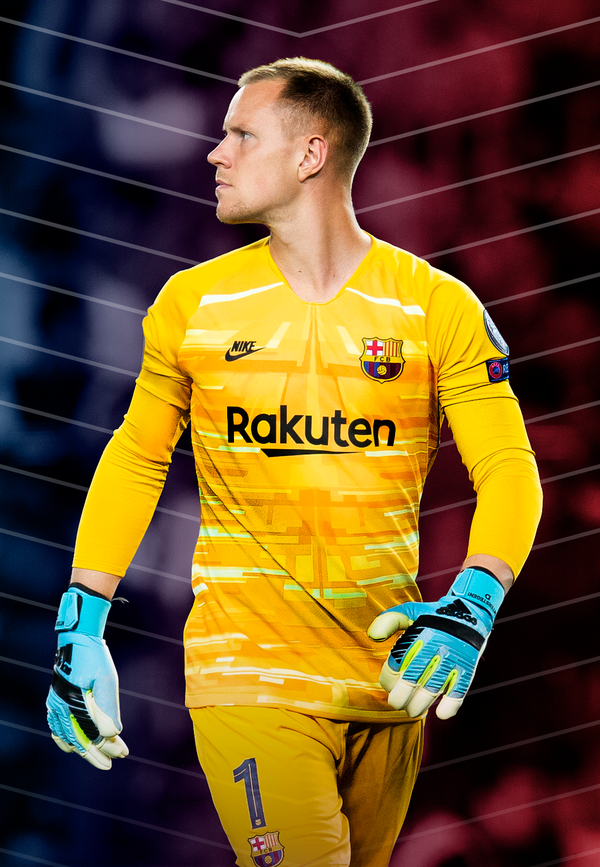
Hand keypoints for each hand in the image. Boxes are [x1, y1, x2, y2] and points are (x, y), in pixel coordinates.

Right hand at [46, 586, 127, 769]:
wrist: (77, 638)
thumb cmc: (94, 657)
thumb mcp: (107, 680)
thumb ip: (108, 707)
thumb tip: (112, 733)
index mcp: (73, 703)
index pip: (92, 735)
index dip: (108, 746)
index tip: (123, 753)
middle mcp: (60, 707)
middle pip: (79, 740)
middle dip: (98, 752)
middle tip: (114, 761)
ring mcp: (55, 705)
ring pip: (67, 737)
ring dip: (84, 748)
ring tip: (98, 757)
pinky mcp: (54, 701)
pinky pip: (56, 729)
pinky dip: (65, 741)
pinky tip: (74, 746)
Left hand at [368, 567, 504, 718]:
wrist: (469, 611)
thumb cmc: (433, 615)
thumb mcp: (410, 610)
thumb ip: (389, 620)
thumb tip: (373, 636)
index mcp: (417, 634)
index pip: (396, 662)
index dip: (388, 679)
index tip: (389, 684)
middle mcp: (433, 647)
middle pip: (411, 679)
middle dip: (399, 698)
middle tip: (397, 703)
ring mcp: (451, 659)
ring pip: (432, 689)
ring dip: (419, 705)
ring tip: (413, 711)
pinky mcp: (467, 668)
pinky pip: (459, 690)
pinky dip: (450, 705)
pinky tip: (441, 714)